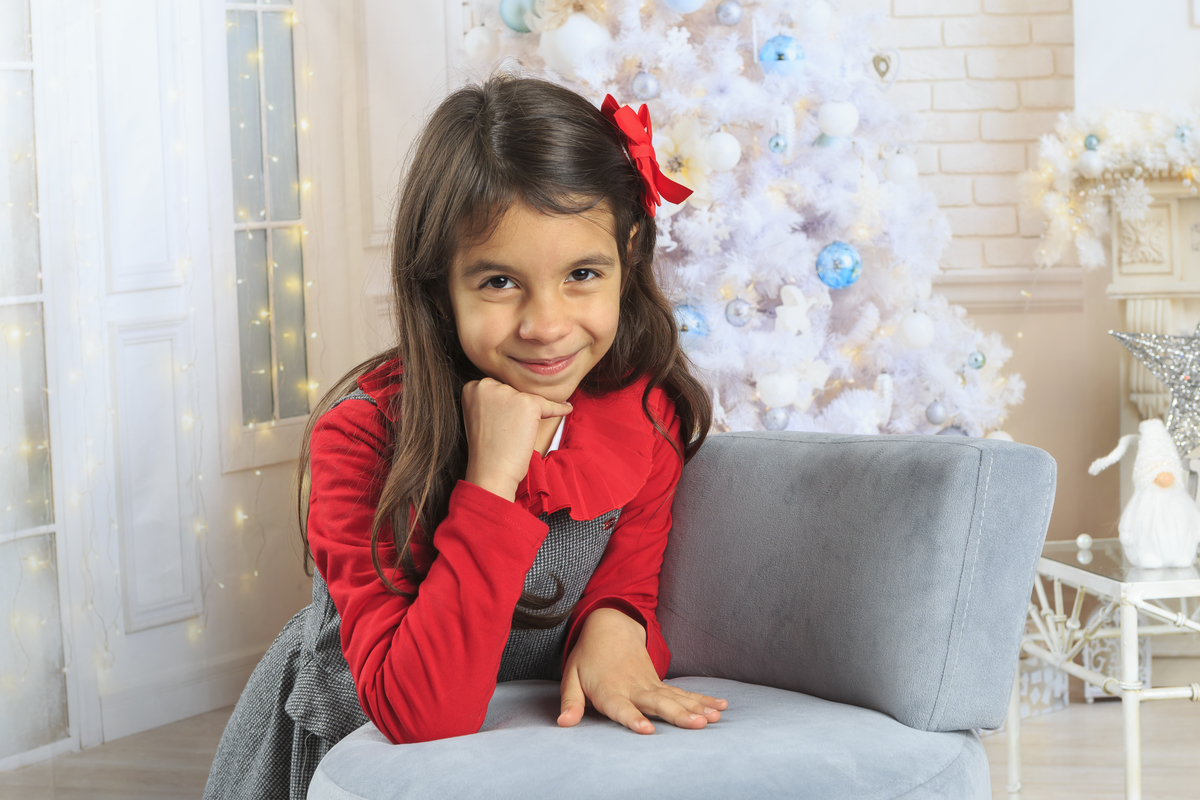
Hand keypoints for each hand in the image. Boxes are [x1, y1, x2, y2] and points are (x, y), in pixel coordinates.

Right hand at [462, 377, 572, 501]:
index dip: (504, 406)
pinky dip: (559, 409)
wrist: (491, 472)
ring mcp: (508, 392)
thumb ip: (492, 400)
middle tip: (509, 432)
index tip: (502, 422)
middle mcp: (487, 384)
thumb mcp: (480, 416)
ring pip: (528, 398)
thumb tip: (518, 391)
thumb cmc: (487, 450)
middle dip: (516, 408)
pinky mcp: (527, 403)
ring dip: (529, 415)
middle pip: (513, 390)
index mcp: (471, 387)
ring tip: (517, 435)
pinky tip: (567, 409)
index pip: (498, 388)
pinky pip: (550, 404)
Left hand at [557, 608, 727, 734]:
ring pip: (676, 697)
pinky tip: (720, 707)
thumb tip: (563, 723)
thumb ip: (571, 702)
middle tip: (697, 725)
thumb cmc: (587, 658)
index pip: (621, 707)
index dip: (633, 718)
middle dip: (677, 715)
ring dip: (696, 708)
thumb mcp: (571, 678)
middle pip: (657, 703)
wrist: (610, 627)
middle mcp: (634, 688)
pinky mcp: (661, 683)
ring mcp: (650, 684)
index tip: (647, 730)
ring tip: (713, 718)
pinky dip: (702, 699)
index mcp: (609, 690)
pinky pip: (684, 693)